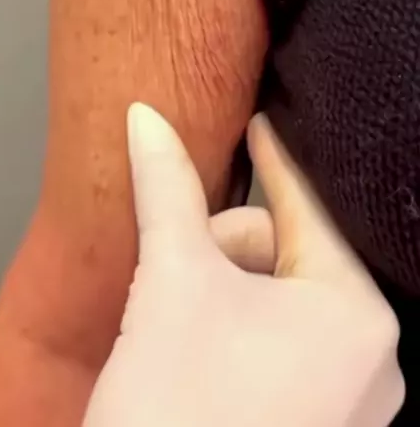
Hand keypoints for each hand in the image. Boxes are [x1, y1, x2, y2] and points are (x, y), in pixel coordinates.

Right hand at [82, 104, 404, 426]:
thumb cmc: (173, 416)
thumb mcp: (170, 283)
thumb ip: (167, 191)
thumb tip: (146, 120)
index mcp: (356, 318)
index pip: (310, 210)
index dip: (275, 161)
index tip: (259, 123)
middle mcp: (370, 362)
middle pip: (288, 257)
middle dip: (227, 251)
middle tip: (180, 276)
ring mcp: (347, 403)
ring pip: (280, 301)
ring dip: (224, 292)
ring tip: (180, 325)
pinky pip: (282, 344)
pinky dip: (236, 327)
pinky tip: (196, 346)